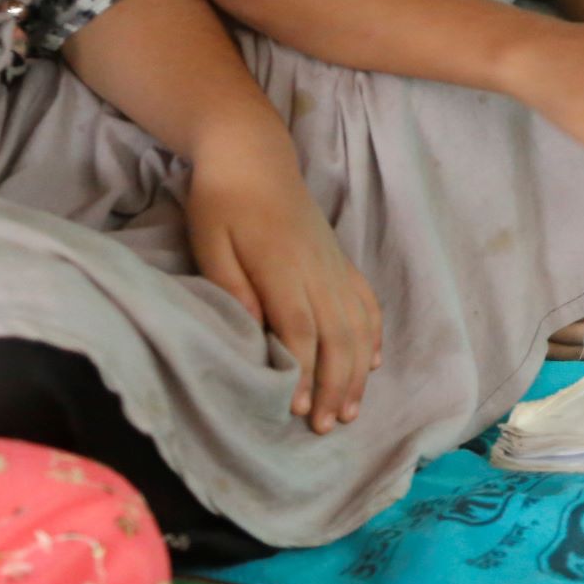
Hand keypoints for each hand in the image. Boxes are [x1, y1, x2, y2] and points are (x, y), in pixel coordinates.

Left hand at [186, 118, 381, 435]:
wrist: (254, 155)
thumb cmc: (222, 201)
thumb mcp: (210, 242)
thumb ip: (232, 286)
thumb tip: (254, 330)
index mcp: (282, 267)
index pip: (301, 331)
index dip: (306, 374)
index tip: (301, 413)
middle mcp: (317, 270)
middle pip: (338, 336)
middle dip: (337, 386)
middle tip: (330, 428)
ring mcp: (334, 265)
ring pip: (357, 325)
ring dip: (358, 371)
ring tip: (352, 410)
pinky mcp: (340, 260)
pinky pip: (366, 303)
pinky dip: (373, 336)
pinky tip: (373, 363)